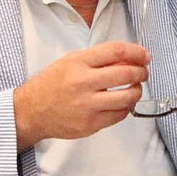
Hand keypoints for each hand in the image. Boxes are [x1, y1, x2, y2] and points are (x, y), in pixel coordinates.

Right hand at [12, 40, 149, 149]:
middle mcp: (83, 82)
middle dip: (142, 72)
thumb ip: (98, 59)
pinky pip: (119, 115)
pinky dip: (126, 107)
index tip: (145, 55)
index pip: (116, 51)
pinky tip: (122, 103)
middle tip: (143, 72)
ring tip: (135, 88)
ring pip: (127, 97)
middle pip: (126, 73)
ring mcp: (87, 105)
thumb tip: (129, 58)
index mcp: (78, 62)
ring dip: (137, 91)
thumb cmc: (52, 84)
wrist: (31, 111)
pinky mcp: (90, 124)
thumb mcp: (70, 62)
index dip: (137, 52)